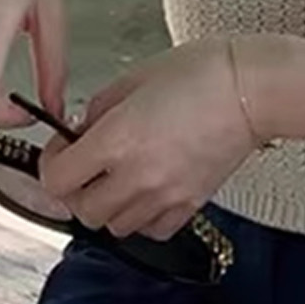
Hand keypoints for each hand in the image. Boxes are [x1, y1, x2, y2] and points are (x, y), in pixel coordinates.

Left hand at [38, 39, 262, 241]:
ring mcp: (164, 196)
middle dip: (78, 189)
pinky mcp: (190, 206)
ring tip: (122, 177)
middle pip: (82, 211)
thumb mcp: (137, 76)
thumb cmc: (202, 72)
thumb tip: (79, 131)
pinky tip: (149, 191)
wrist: (253, 90)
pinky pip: (152, 231)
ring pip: (114, 227)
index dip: (51, 164)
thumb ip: (100, 108)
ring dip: (109, 206)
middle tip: (89, 165)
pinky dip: (143, 218)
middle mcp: (136, 176)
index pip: (57, 179)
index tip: (61, 150)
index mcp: (117, 139)